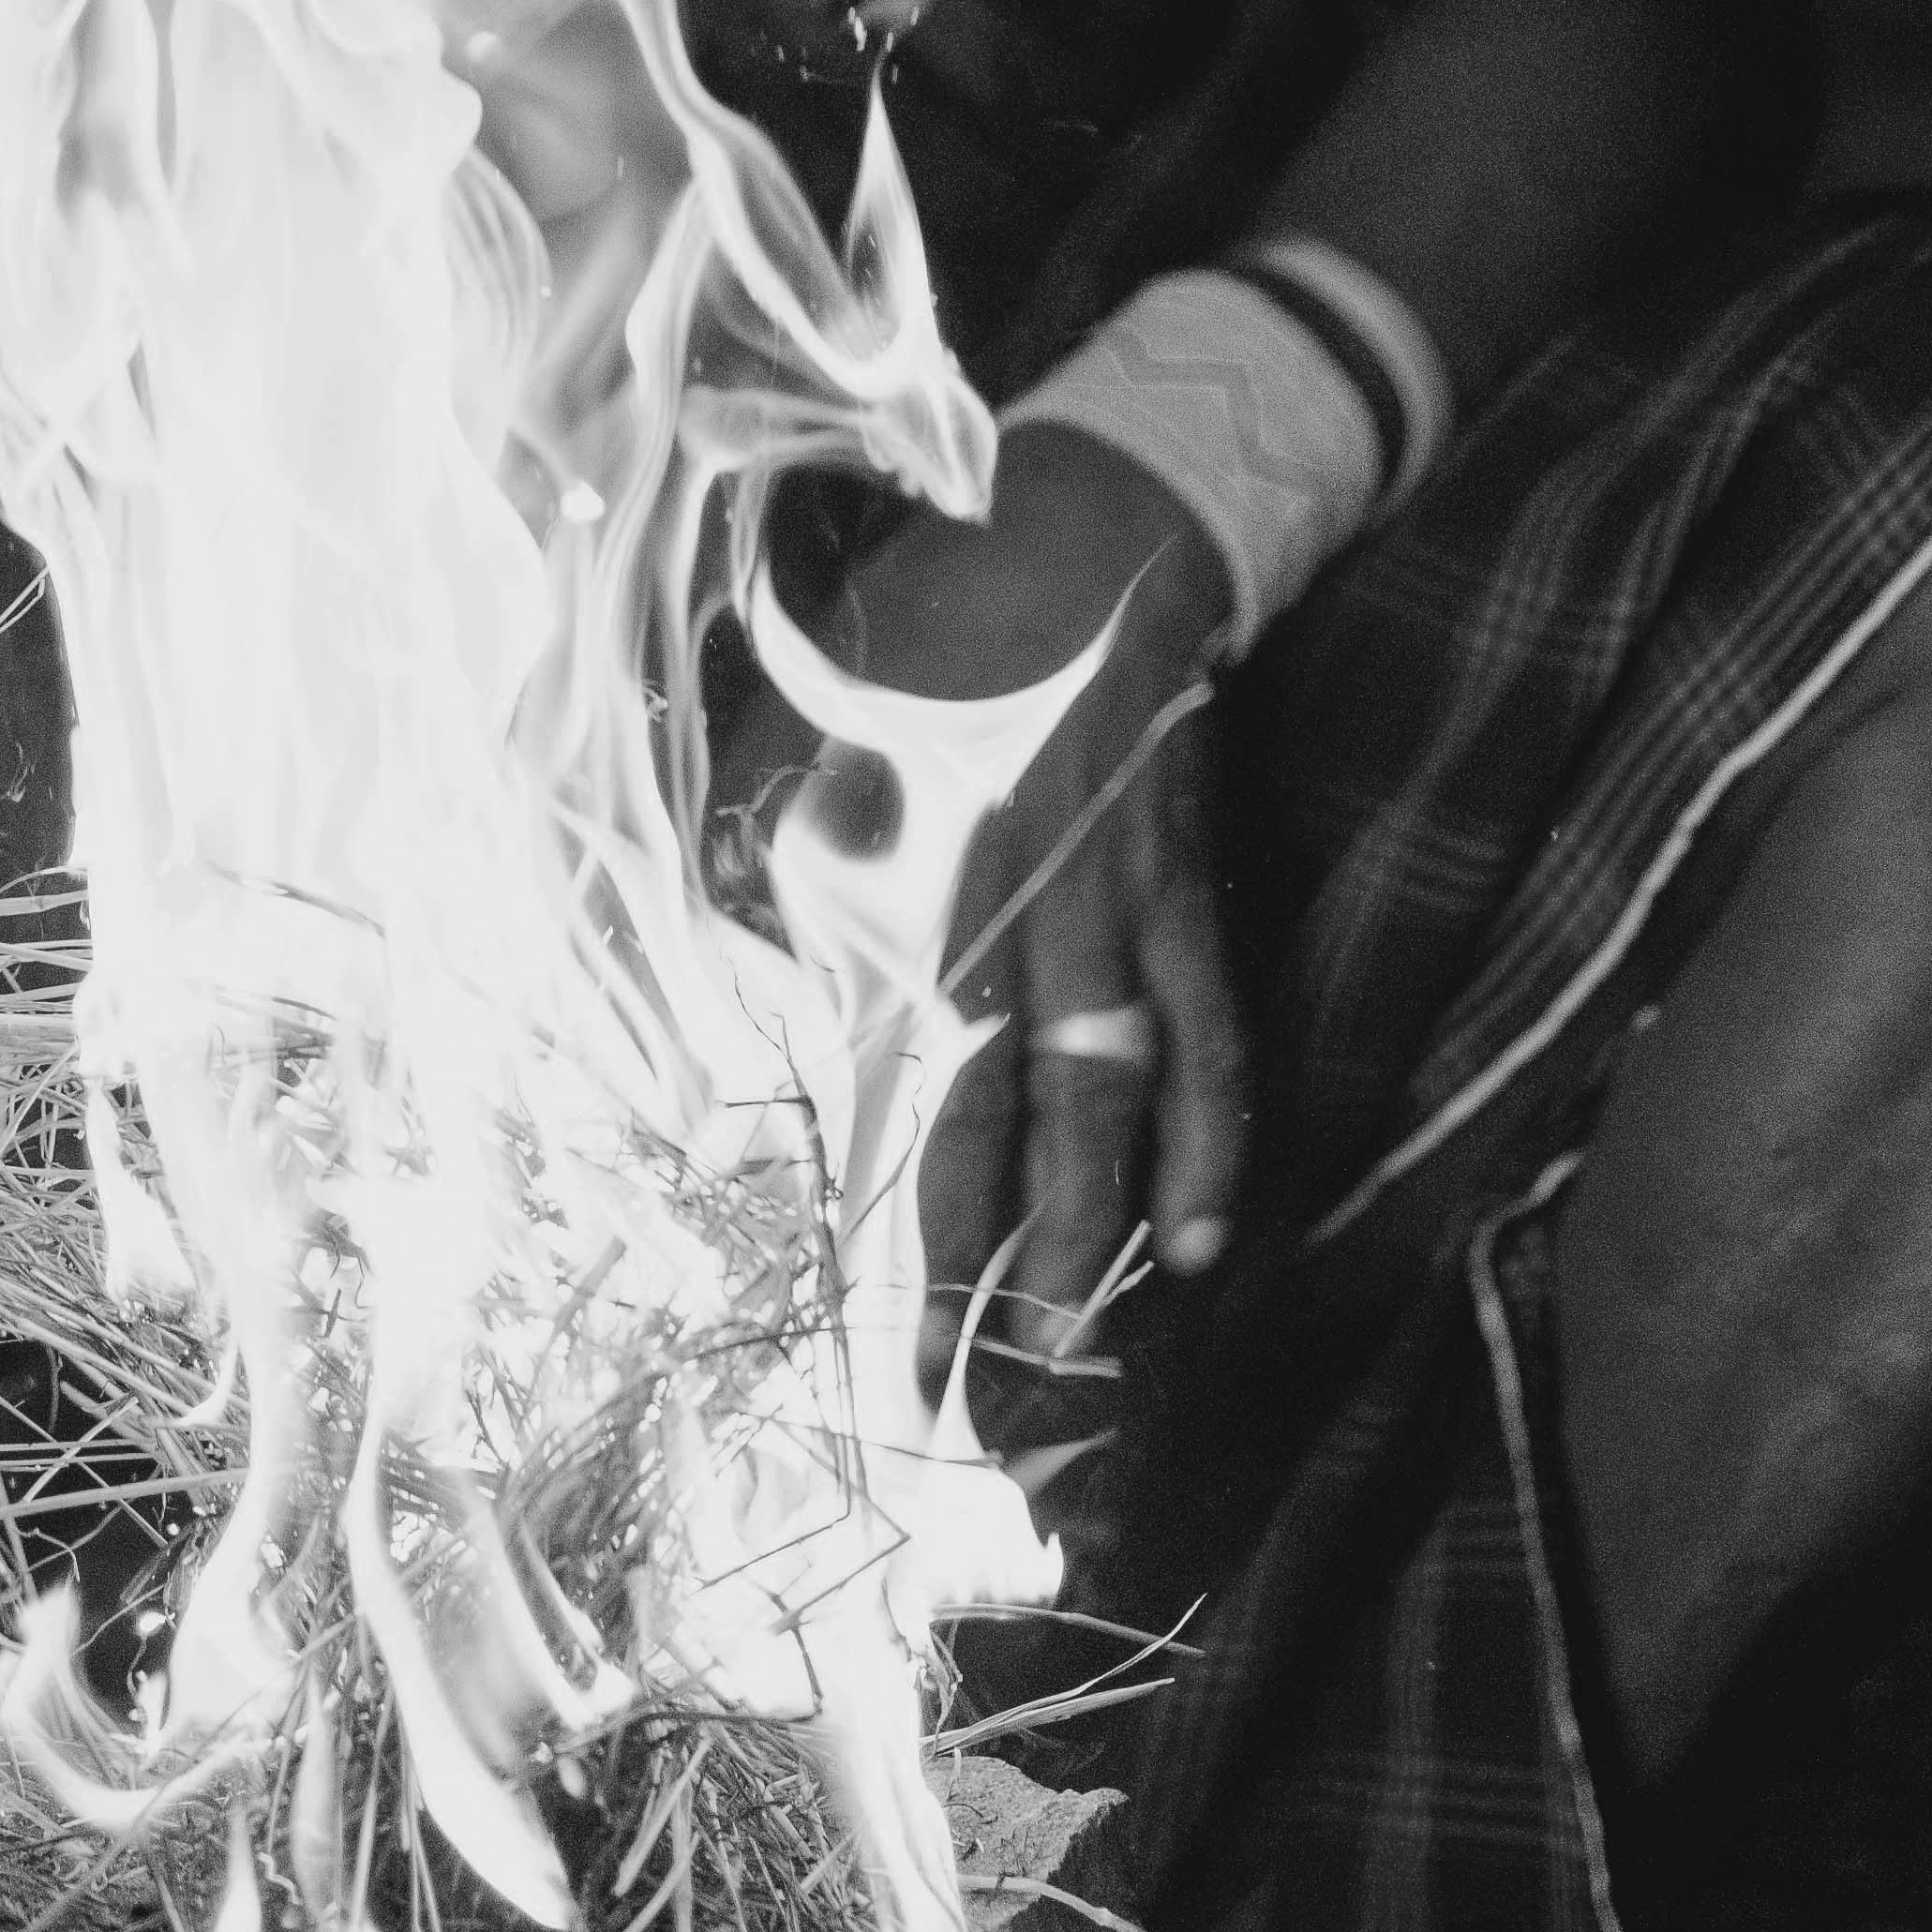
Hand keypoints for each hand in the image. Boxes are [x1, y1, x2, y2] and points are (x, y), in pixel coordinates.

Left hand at [822, 421, 1250, 1410]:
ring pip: (1113, 1098)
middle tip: (977, 1400)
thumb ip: (768, 863)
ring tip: (1090, 1352)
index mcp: (910, 894)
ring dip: (1101, 1230)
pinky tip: (1202, 1228)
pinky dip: (1212, 1133)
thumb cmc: (909, 638)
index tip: (886, 1343)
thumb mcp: (796, 734)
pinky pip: (1209, 1030)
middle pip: (1011, 1129)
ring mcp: (1110, 910)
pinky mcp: (1183, 886)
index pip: (905, 1101)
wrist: (1070, 532)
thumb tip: (718, 967)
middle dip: (998, 1272)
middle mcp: (1013, 926)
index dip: (900, 1231)